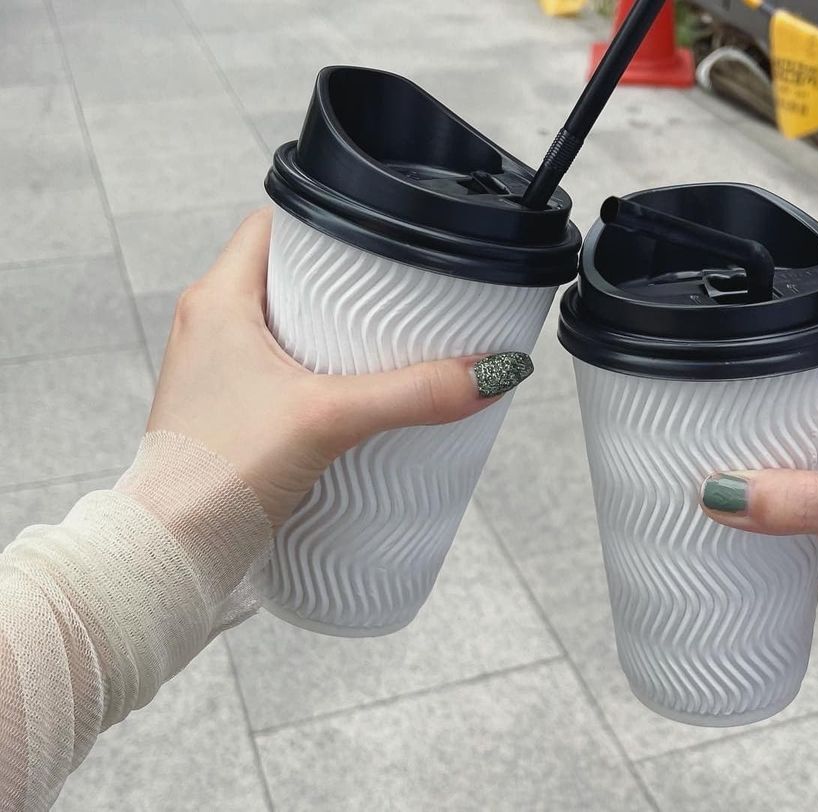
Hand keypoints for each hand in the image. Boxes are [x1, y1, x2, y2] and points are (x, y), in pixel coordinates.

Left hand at [147, 208, 533, 527]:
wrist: (174, 550)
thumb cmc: (218, 472)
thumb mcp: (328, 419)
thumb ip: (412, 394)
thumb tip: (489, 374)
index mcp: (217, 300)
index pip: (274, 225)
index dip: (326, 221)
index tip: (377, 234)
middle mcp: (211, 326)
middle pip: (288, 275)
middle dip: (343, 279)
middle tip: (398, 289)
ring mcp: (218, 370)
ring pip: (286, 325)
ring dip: (334, 330)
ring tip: (389, 339)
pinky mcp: (231, 409)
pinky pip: (284, 370)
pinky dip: (323, 372)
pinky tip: (361, 394)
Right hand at [700, 347, 817, 727]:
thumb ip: (804, 499)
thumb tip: (725, 493)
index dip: (775, 356)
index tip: (721, 366)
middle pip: (789, 409)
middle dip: (746, 417)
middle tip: (693, 423)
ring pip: (777, 463)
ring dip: (743, 471)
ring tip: (690, 467)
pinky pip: (774, 515)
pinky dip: (748, 517)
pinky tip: (715, 517)